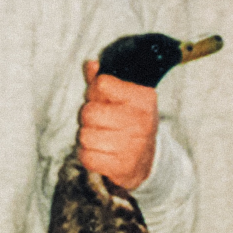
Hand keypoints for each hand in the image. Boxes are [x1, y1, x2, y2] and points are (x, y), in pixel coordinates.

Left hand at [77, 62, 157, 189]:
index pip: (102, 84)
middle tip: (100, 122)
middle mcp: (141, 121)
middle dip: (88, 118)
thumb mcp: (123, 98)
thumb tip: (90, 65)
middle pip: (89, 112)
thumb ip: (103, 81)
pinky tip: (101, 153)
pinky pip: (87, 157)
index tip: (102, 100)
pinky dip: (89, 156)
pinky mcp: (123, 167)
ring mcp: (133, 146)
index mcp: (143, 99)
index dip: (94, 91)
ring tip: (101, 138)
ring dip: (88, 138)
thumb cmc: (130, 123)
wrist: (147, 162)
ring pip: (85, 136)